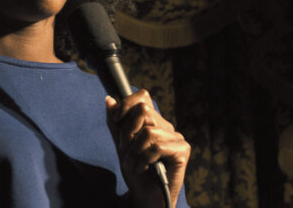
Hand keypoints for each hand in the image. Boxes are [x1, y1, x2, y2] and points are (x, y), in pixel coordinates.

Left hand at [106, 90, 189, 207]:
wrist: (146, 195)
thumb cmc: (136, 171)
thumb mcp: (121, 145)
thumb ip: (116, 123)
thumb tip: (109, 99)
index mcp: (152, 121)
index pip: (142, 97)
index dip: (126, 105)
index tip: (116, 121)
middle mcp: (165, 126)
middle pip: (143, 111)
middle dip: (127, 132)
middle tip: (126, 151)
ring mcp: (175, 137)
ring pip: (148, 132)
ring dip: (134, 152)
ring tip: (134, 164)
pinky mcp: (182, 149)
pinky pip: (157, 146)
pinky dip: (144, 159)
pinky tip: (144, 168)